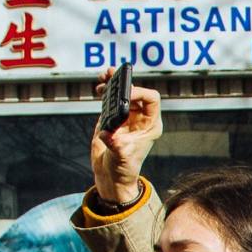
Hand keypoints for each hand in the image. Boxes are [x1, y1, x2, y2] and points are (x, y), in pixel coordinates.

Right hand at [89, 74, 162, 208]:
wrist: (112, 176)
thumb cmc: (123, 169)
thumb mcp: (121, 157)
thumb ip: (115, 144)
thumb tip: (106, 133)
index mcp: (150, 125)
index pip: (151, 99)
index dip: (139, 92)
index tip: (124, 94)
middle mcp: (140, 118)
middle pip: (136, 92)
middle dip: (124, 83)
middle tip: (111, 76)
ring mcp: (126, 117)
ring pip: (123, 93)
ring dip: (113, 83)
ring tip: (102, 77)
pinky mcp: (113, 118)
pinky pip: (111, 99)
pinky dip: (105, 91)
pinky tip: (99, 86)